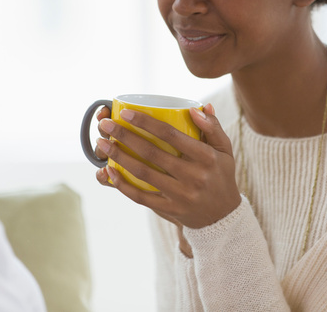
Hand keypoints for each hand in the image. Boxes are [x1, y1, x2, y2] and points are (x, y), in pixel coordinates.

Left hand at [94, 103, 241, 228]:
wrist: (223, 217)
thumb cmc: (221, 176)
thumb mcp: (224, 150)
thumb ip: (212, 127)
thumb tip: (195, 108)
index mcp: (206, 157)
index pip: (171, 135)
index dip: (146, 122)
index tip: (126, 113)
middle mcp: (193, 176)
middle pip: (152, 153)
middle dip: (124, 136)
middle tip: (106, 125)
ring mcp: (180, 195)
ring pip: (143, 174)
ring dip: (119, 157)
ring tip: (101, 144)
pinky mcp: (170, 209)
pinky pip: (141, 197)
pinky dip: (123, 185)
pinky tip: (110, 172)